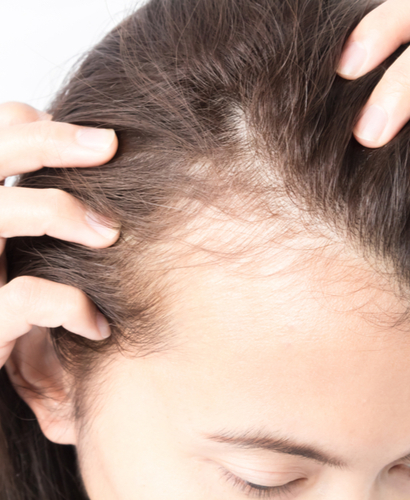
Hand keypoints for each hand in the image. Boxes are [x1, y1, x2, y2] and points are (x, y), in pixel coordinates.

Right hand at [0, 102, 119, 367]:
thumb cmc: (15, 297)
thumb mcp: (22, 243)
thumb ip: (37, 203)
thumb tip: (88, 150)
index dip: (36, 127)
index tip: (95, 139)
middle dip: (48, 142)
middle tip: (108, 144)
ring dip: (58, 211)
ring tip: (110, 233)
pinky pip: (26, 297)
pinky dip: (71, 305)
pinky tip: (98, 323)